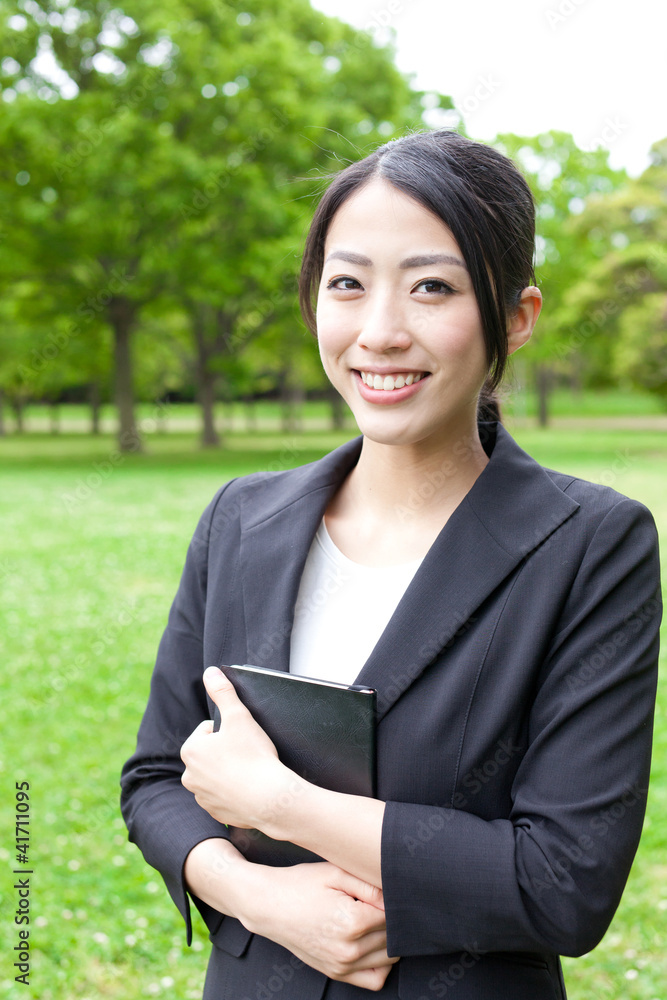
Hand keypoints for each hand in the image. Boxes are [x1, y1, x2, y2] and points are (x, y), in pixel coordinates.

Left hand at [180, 666, 296, 829]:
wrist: (270, 799)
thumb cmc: (254, 756)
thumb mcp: (239, 716)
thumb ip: (223, 691)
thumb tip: (210, 672)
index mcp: (191, 751)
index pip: (209, 730)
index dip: (229, 731)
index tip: (242, 739)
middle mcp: (189, 776)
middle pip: (211, 753)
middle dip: (227, 751)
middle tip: (248, 754)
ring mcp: (202, 797)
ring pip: (217, 775)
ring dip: (230, 771)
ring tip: (250, 772)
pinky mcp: (216, 813)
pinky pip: (224, 796)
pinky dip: (235, 792)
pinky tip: (249, 789)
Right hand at [241, 861, 397, 990]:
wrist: (269, 906)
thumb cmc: (300, 885)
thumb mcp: (335, 872)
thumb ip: (369, 884)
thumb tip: (394, 896)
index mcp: (351, 922)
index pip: (392, 914)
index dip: (390, 899)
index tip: (380, 890)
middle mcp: (348, 949)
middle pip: (392, 936)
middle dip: (391, 918)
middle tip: (374, 902)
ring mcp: (342, 965)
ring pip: (389, 958)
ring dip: (388, 939)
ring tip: (373, 919)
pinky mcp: (336, 973)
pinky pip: (375, 979)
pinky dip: (382, 964)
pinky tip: (373, 944)